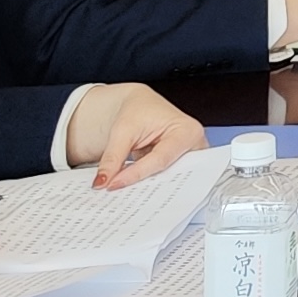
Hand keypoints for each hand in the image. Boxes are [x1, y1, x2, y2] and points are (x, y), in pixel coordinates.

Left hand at [64, 84, 204, 187]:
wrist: (140, 106)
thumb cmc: (138, 110)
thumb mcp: (123, 130)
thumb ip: (113, 157)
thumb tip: (103, 181)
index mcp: (188, 131)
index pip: (160, 159)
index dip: (136, 173)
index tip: (113, 184)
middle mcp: (194, 146)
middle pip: (168, 172)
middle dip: (143, 184)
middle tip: (117, 190)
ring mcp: (188, 158)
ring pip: (165, 179)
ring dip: (143, 185)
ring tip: (121, 190)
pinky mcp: (178, 166)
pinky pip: (162, 179)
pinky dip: (144, 182)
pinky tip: (129, 186)